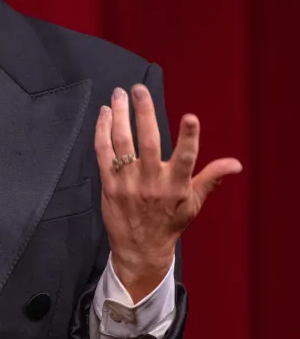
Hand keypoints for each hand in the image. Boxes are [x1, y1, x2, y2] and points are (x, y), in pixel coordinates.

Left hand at [95, 84, 242, 301]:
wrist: (139, 249)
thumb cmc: (169, 223)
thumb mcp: (193, 204)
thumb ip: (210, 178)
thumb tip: (236, 164)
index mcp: (176, 186)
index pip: (186, 158)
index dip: (189, 138)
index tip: (190, 117)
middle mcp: (151, 183)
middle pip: (148, 143)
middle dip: (143, 113)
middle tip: (139, 89)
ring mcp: (127, 184)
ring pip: (122, 144)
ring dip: (119, 116)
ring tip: (119, 94)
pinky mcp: (109, 186)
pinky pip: (103, 154)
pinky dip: (102, 132)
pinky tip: (104, 115)